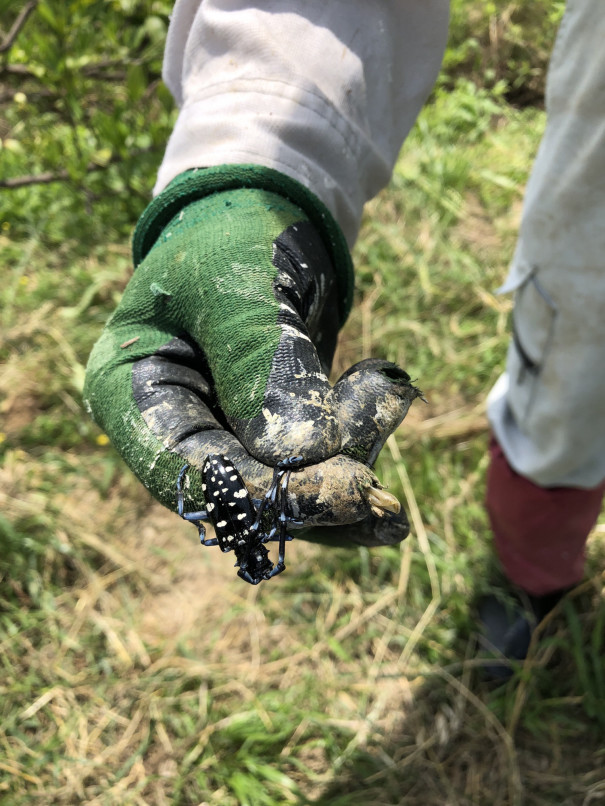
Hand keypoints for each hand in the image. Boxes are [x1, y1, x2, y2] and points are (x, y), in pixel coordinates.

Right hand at [84, 167, 421, 542]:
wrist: (262, 219)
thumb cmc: (232, 237)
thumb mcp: (238, 289)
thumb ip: (263, 367)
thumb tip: (302, 453)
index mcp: (130, 393)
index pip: (187, 472)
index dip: (263, 493)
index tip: (344, 487)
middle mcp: (170, 425)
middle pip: (239, 496)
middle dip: (314, 488)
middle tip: (378, 482)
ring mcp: (221, 432)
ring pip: (283, 491)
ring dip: (344, 468)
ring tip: (386, 401)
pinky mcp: (268, 432)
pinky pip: (309, 469)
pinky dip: (352, 455)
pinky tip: (383, 415)